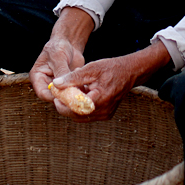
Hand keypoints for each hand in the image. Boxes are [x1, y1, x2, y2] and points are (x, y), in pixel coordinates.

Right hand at [29, 36, 85, 102]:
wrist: (69, 43)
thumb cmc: (58, 46)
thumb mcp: (58, 57)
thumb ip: (61, 71)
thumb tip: (63, 86)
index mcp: (38, 77)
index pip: (43, 93)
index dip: (53, 96)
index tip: (65, 95)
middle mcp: (46, 84)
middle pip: (54, 97)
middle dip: (65, 96)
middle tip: (76, 93)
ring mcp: (58, 86)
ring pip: (65, 96)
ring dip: (74, 92)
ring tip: (81, 83)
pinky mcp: (68, 86)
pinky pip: (73, 92)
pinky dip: (79, 90)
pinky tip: (85, 83)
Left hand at [50, 40, 171, 121]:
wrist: (129, 72)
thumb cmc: (110, 68)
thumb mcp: (90, 68)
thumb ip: (73, 77)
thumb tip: (56, 84)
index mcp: (99, 100)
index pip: (75, 109)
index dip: (62, 104)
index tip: (55, 96)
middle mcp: (103, 111)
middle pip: (77, 116)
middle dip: (66, 106)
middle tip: (59, 94)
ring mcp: (105, 114)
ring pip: (82, 116)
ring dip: (73, 106)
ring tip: (72, 91)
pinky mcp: (106, 114)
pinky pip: (89, 114)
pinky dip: (82, 107)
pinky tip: (82, 94)